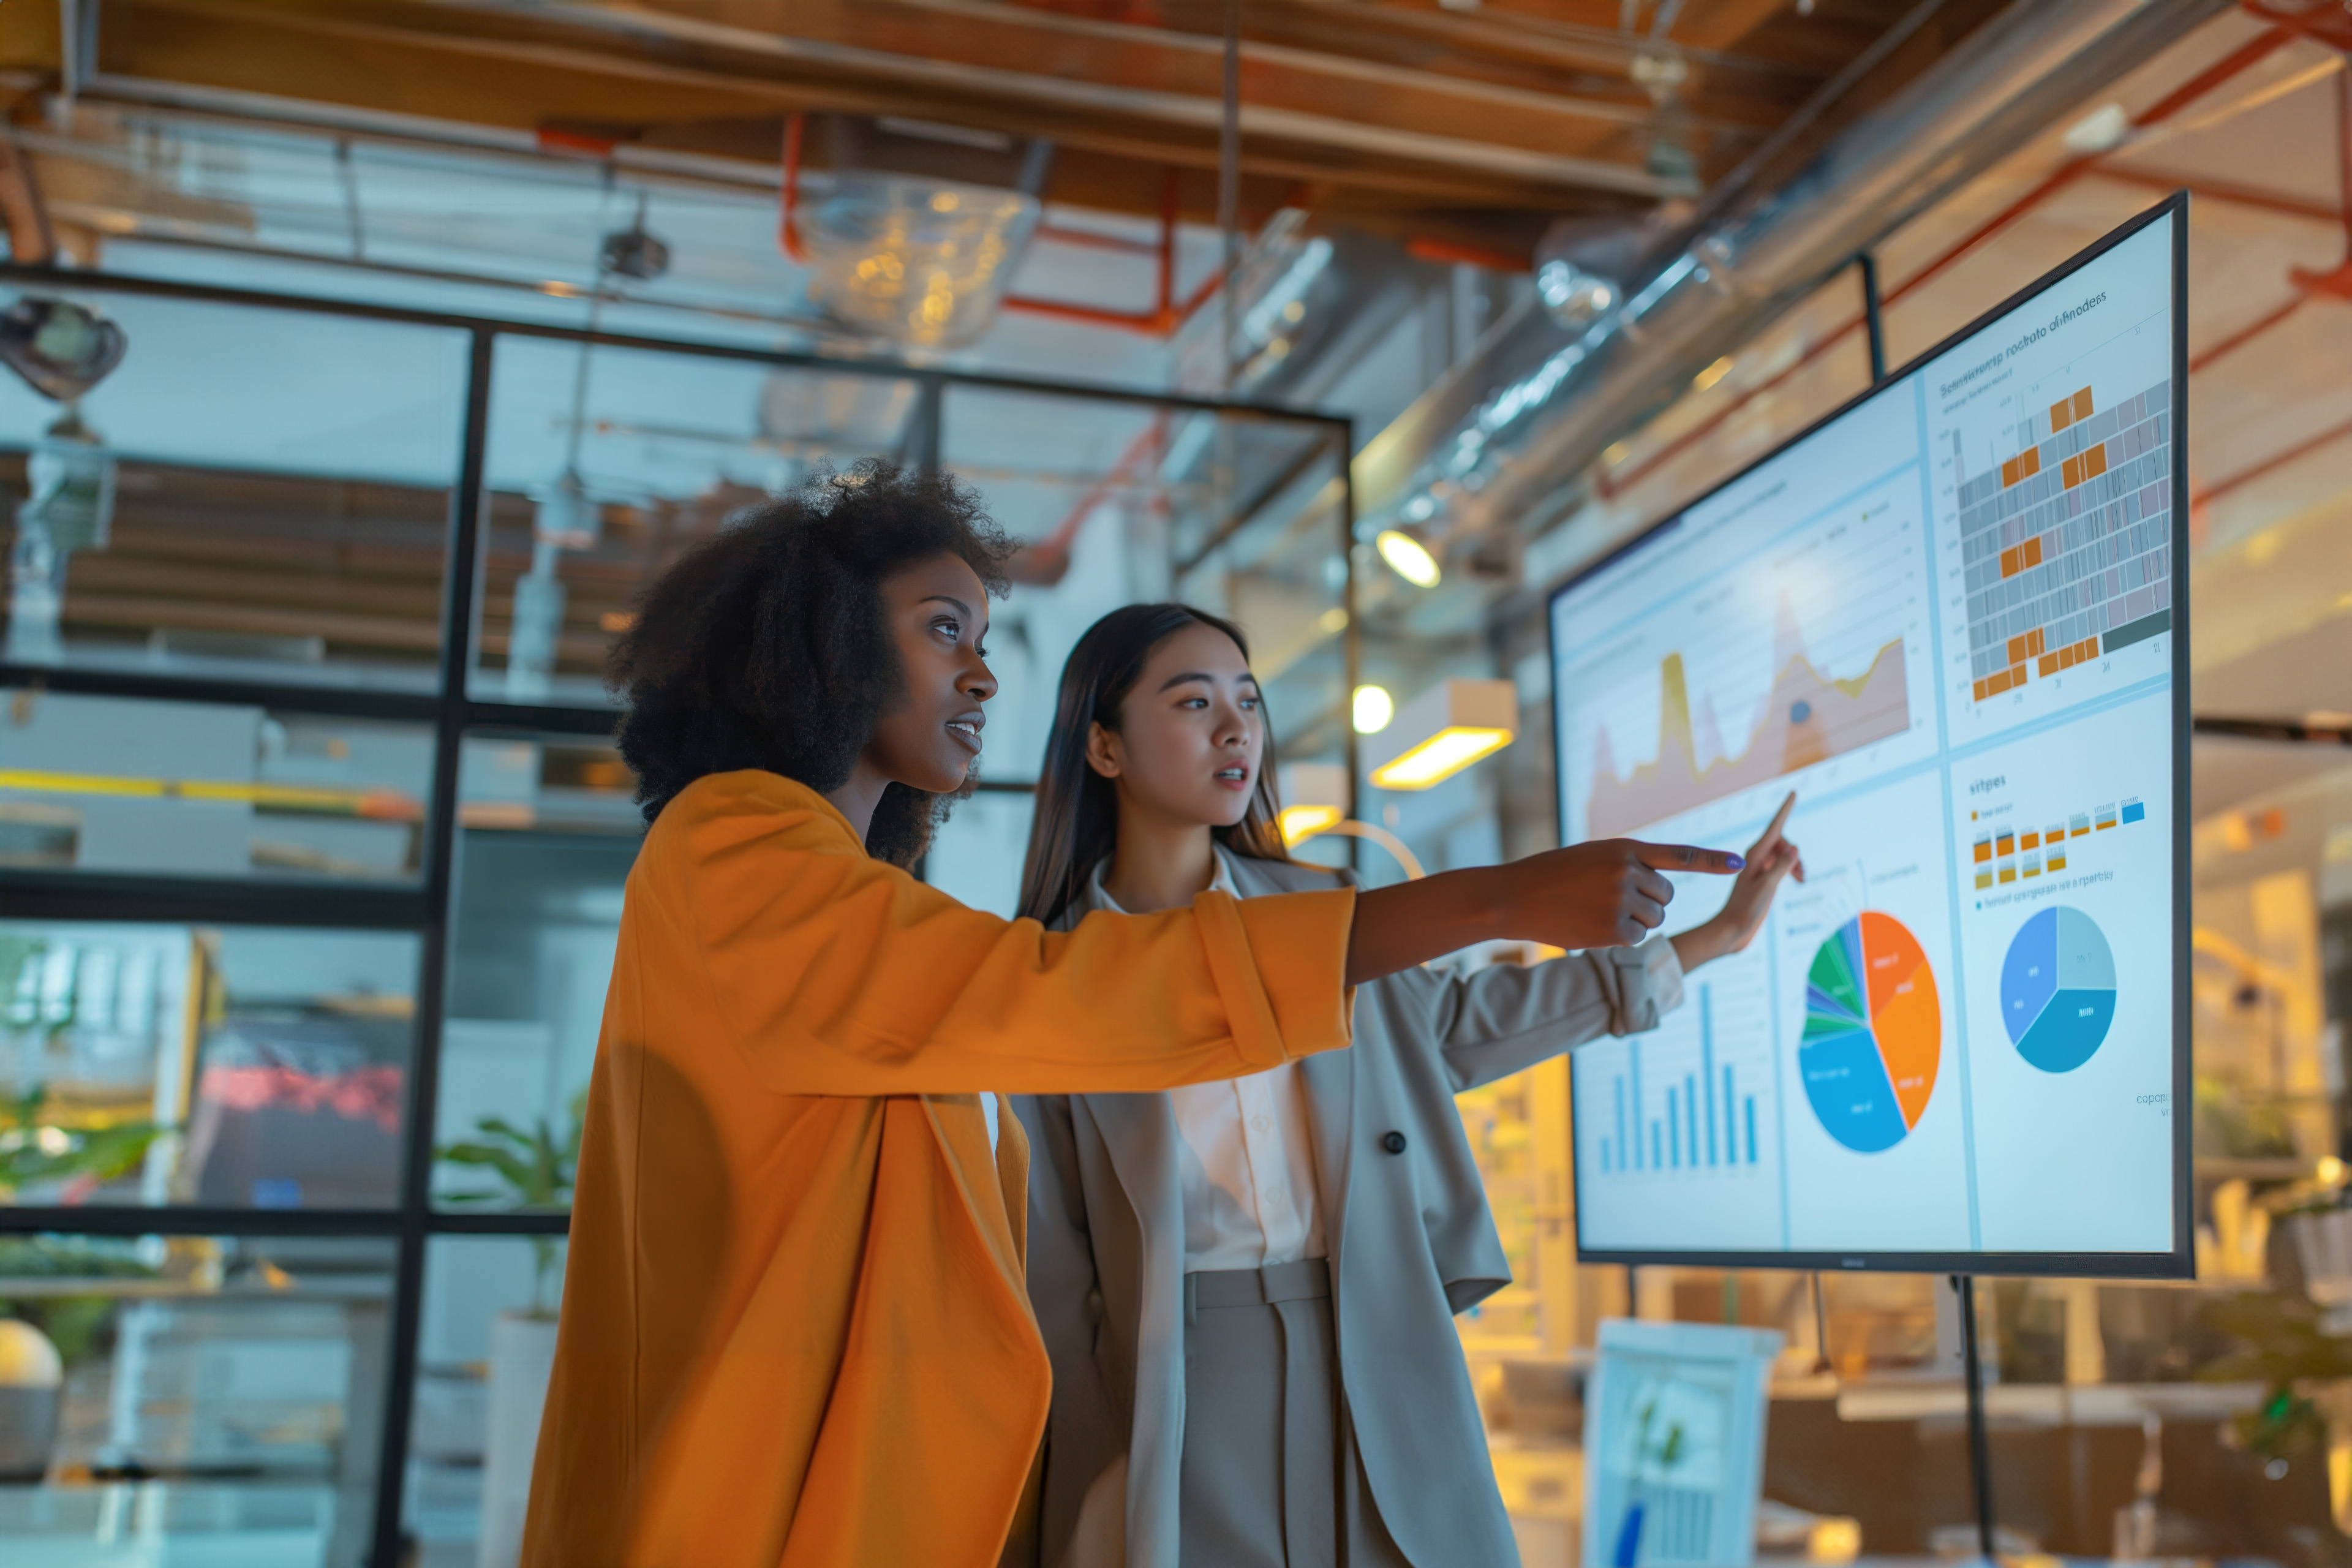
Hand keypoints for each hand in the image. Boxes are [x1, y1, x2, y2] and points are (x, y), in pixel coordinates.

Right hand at [1496, 836, 1747, 950]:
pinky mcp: (1614, 930)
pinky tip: (1593, 927)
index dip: (1711, 861)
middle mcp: (1628, 872)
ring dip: (1635, 920)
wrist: (1514, 896)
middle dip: (1648, 901)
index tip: (1741, 864)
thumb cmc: (1551, 875)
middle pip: (1665, 896)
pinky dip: (1621, 937)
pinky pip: (1637, 938)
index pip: (1678, 855)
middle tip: (1611, 898)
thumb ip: (1628, 866)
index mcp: (1624, 848)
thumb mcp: (1593, 858)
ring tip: (1597, 911)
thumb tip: (1660, 894)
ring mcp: (1622, 902)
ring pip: (1655, 919)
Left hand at [1671, 792, 1804, 970]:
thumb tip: (1794, 847)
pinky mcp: (1762, 878)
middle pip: (1782, 841)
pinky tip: (1797, 880)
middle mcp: (1755, 857)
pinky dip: (1791, 869)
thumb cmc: (1746, 909)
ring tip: (1802, 880)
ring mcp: (1759, 867)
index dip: (1785, 809)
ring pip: (1783, 854)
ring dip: (1796, 863)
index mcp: (1754, 855)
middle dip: (1796, 853)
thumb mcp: (1767, 887)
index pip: (1775, 826)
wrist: (1732, 929)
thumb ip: (1782, 867)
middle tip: (1802, 876)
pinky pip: (1781, 864)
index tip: (1793, 793)